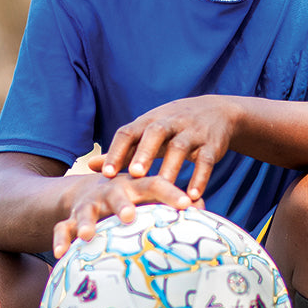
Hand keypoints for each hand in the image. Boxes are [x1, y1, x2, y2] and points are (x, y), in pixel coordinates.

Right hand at [53, 173, 200, 258]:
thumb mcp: (151, 196)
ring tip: (88, 235)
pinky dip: (61, 241)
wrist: (90, 188)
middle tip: (129, 216)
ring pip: (86, 212)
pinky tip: (62, 255)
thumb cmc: (133, 197)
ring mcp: (90, 206)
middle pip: (116, 196)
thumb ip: (175, 203)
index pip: (156, 185)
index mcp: (136, 185)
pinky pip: (63, 229)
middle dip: (121, 205)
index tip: (188, 204)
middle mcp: (112, 192)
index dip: (172, 193)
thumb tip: (204, 208)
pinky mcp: (71, 219)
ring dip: (87, 222)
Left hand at [91, 96, 238, 200]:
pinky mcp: (212, 144)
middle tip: (135, 174)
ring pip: (181, 147)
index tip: (106, 173)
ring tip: (163, 188)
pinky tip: (193, 196)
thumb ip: (122, 150)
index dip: (117, 151)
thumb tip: (91, 166)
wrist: (217, 111)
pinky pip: (206, 160)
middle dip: (144, 153)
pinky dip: (200, 178)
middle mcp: (170, 122)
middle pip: (155, 133)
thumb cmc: (172, 128)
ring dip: (172, 168)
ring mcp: (192, 132)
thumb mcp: (147, 133)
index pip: (129, 132)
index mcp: (149, 121)